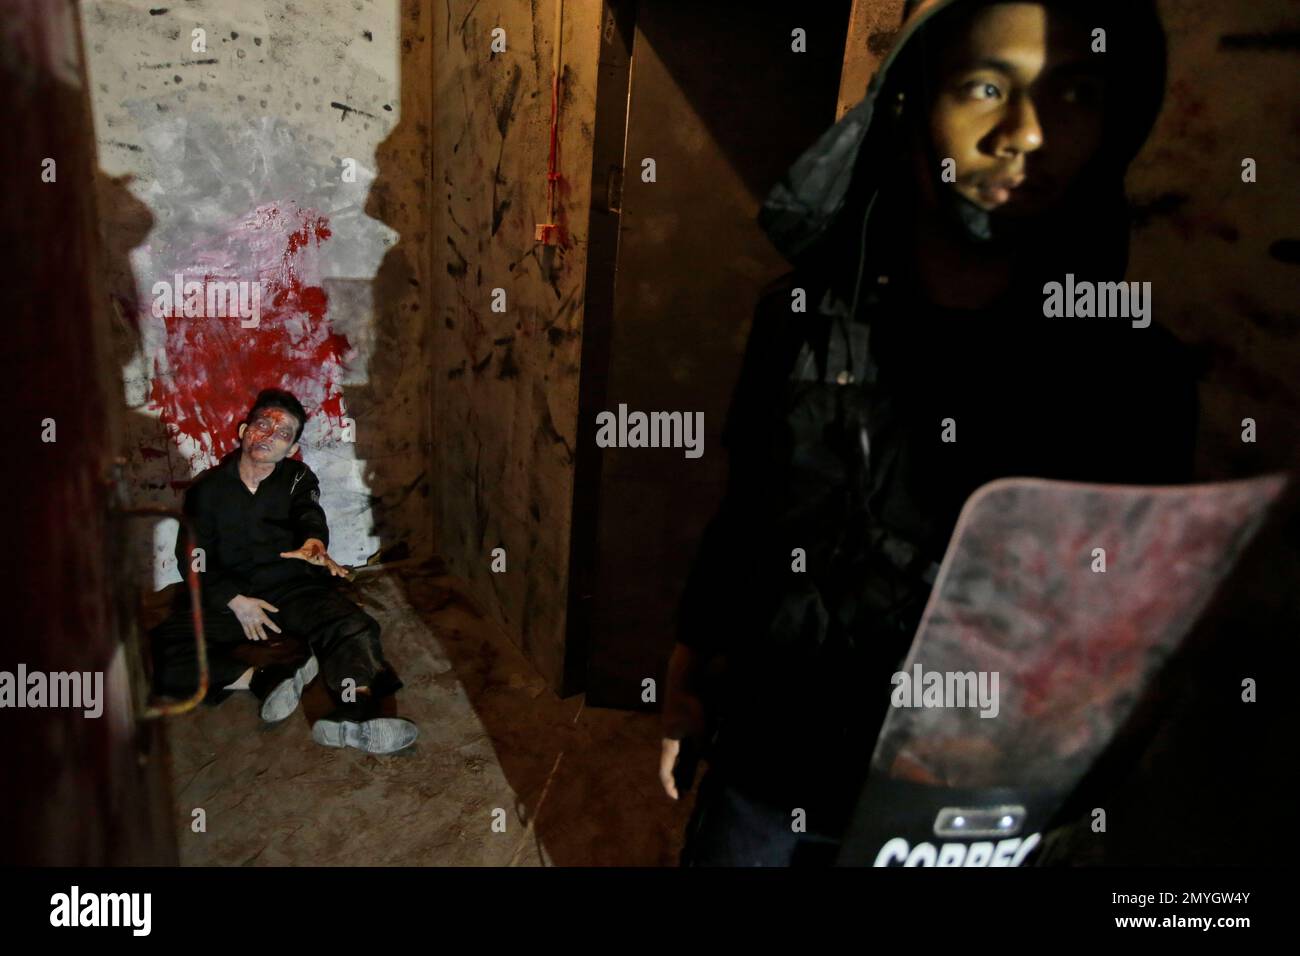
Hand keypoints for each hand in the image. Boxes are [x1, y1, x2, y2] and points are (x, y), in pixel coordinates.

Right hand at [227, 594, 281, 641]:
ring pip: (253, 632)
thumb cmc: (250, 602)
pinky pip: (246, 631)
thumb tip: (277, 610)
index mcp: (261, 615)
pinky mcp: (243, 623)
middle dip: (263, 636)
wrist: (238, 603)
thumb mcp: (261, 602)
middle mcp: (255, 620)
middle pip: (260, 630)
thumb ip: (269, 607)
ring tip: (257, 639)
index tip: (279, 631)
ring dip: (255, 636)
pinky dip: (248, 635)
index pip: (270, 623)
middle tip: (265, 639)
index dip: (275, 628)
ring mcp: (249, 622)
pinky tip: (250, 638)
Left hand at [280, 538, 349, 577]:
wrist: (316, 543)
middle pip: (327, 560)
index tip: (322, 556)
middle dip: (330, 565)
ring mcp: (327, 558)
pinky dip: (341, 569)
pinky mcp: (329, 561)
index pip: (317, 554)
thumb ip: (291, 553)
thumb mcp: (298, 552)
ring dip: (338, 569)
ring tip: (343, 574)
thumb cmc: (306, 549)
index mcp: (315, 553)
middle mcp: (322, 556)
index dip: (319, 555)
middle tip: (332, 570)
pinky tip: (346, 574)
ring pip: (333, 564)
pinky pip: (335, 565)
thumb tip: (281, 554)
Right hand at [659, 643, 708, 799]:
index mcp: (669, 743)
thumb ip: (704, 747)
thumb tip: (710, 764)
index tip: (676, 798)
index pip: (665, 770)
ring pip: (677, 755)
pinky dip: (688, 756)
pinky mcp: (680, 723)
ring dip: (683, 768)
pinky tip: (697, 757)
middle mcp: (669, 739)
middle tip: (684, 794)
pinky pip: (682, 745)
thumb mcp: (700, 729)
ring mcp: (673, 731)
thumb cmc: (690, 704)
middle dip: (677, 779)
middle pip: (671, 765)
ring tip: (689, 780)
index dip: (670, 786)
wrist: (683, 679)